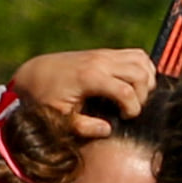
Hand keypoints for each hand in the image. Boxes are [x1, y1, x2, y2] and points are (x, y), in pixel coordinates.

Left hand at [8, 49, 156, 136]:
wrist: (35, 73)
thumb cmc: (45, 98)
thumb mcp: (59, 118)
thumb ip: (83, 127)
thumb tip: (108, 130)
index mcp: (89, 77)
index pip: (126, 91)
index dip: (133, 108)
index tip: (125, 119)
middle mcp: (100, 61)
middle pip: (140, 74)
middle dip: (142, 95)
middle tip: (130, 109)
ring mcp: (104, 54)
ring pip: (142, 61)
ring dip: (146, 81)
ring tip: (135, 97)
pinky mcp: (106, 52)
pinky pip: (136, 55)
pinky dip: (143, 68)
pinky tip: (135, 85)